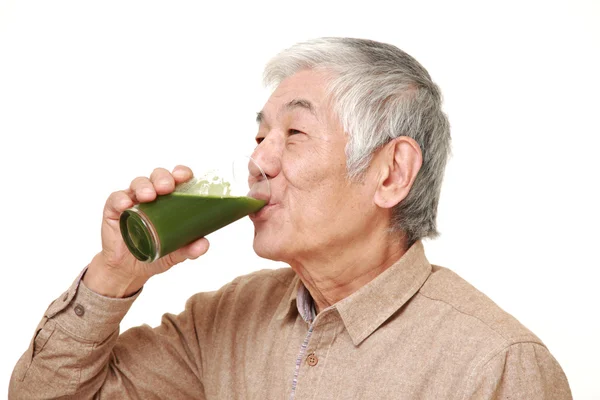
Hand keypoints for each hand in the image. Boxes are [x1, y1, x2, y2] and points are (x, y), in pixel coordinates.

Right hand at [84, 166, 209, 297]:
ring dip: (144, 186)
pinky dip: (121, 199)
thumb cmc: (155, 252)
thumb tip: (203, 244)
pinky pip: (116, 198)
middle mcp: (152, 195)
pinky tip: (126, 205)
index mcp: (170, 200)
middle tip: (167, 188)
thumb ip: (190, 249)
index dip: (181, 173)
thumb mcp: (176, 253)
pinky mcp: (114, 209)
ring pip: (138, 183)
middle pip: (158, 176)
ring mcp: (132, 200)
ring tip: (149, 196)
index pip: (177, 179)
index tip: (185, 176)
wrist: (129, 269)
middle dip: (163, 178)